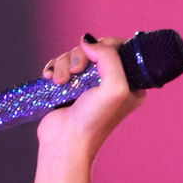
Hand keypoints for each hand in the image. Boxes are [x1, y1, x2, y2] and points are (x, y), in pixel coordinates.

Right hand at [37, 34, 144, 152]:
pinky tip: (51, 78)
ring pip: (76, 56)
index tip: (96, 52)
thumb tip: (88, 41)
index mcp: (131, 83)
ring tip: (60, 81)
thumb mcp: (114, 87)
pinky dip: (54, 68)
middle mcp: (111, 83)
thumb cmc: (94, 120)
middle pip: (95, 50)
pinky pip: (61, 64)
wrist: (66, 142)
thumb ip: (109, 57)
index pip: (123, 50)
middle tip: (77, 72)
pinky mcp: (69, 87)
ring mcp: (89, 85)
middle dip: (81, 55)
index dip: (107, 44)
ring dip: (65, 64)